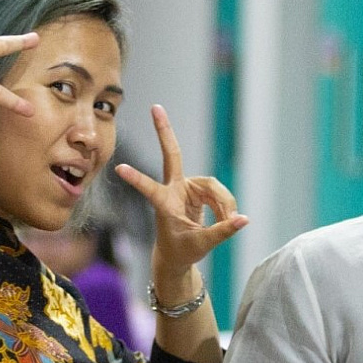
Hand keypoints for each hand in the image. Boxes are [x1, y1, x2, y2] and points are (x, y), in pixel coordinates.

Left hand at [116, 104, 246, 286]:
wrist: (177, 255)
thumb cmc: (182, 251)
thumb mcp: (202, 244)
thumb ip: (223, 231)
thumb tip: (243, 219)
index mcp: (164, 204)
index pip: (149, 189)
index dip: (137, 179)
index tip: (119, 168)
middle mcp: (173, 190)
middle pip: (172, 154)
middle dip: (164, 131)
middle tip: (155, 107)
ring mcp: (185, 188)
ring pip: (212, 185)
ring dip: (224, 203)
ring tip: (229, 221)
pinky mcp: (197, 191)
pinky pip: (218, 192)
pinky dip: (226, 205)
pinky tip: (228, 217)